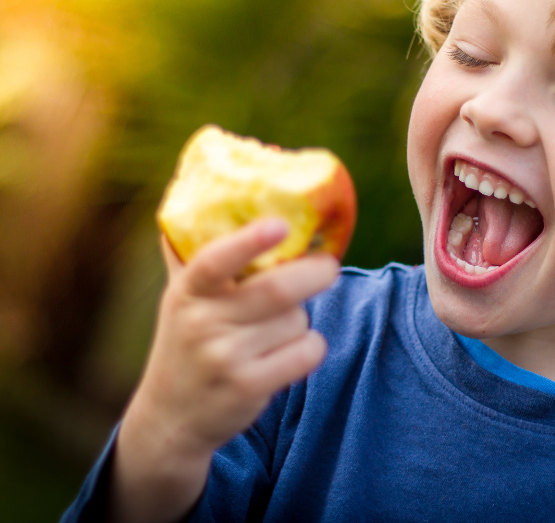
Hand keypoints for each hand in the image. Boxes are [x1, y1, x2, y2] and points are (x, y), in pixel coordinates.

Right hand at [110, 218, 337, 522]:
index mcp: (188, 292)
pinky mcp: (248, 387)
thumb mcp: (180, 298)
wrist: (170, 417)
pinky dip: (312, 346)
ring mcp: (225, 358)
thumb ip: (193, 254)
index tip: (279, 224)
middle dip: (315, 273)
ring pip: (296, 321)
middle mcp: (203, 323)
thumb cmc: (186, 341)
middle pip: (277, 290)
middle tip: (329, 266)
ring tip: (281, 326)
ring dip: (302, 318)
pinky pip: (306, 353)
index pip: (214, 261)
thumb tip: (200, 191)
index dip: (249, 241)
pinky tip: (295, 350)